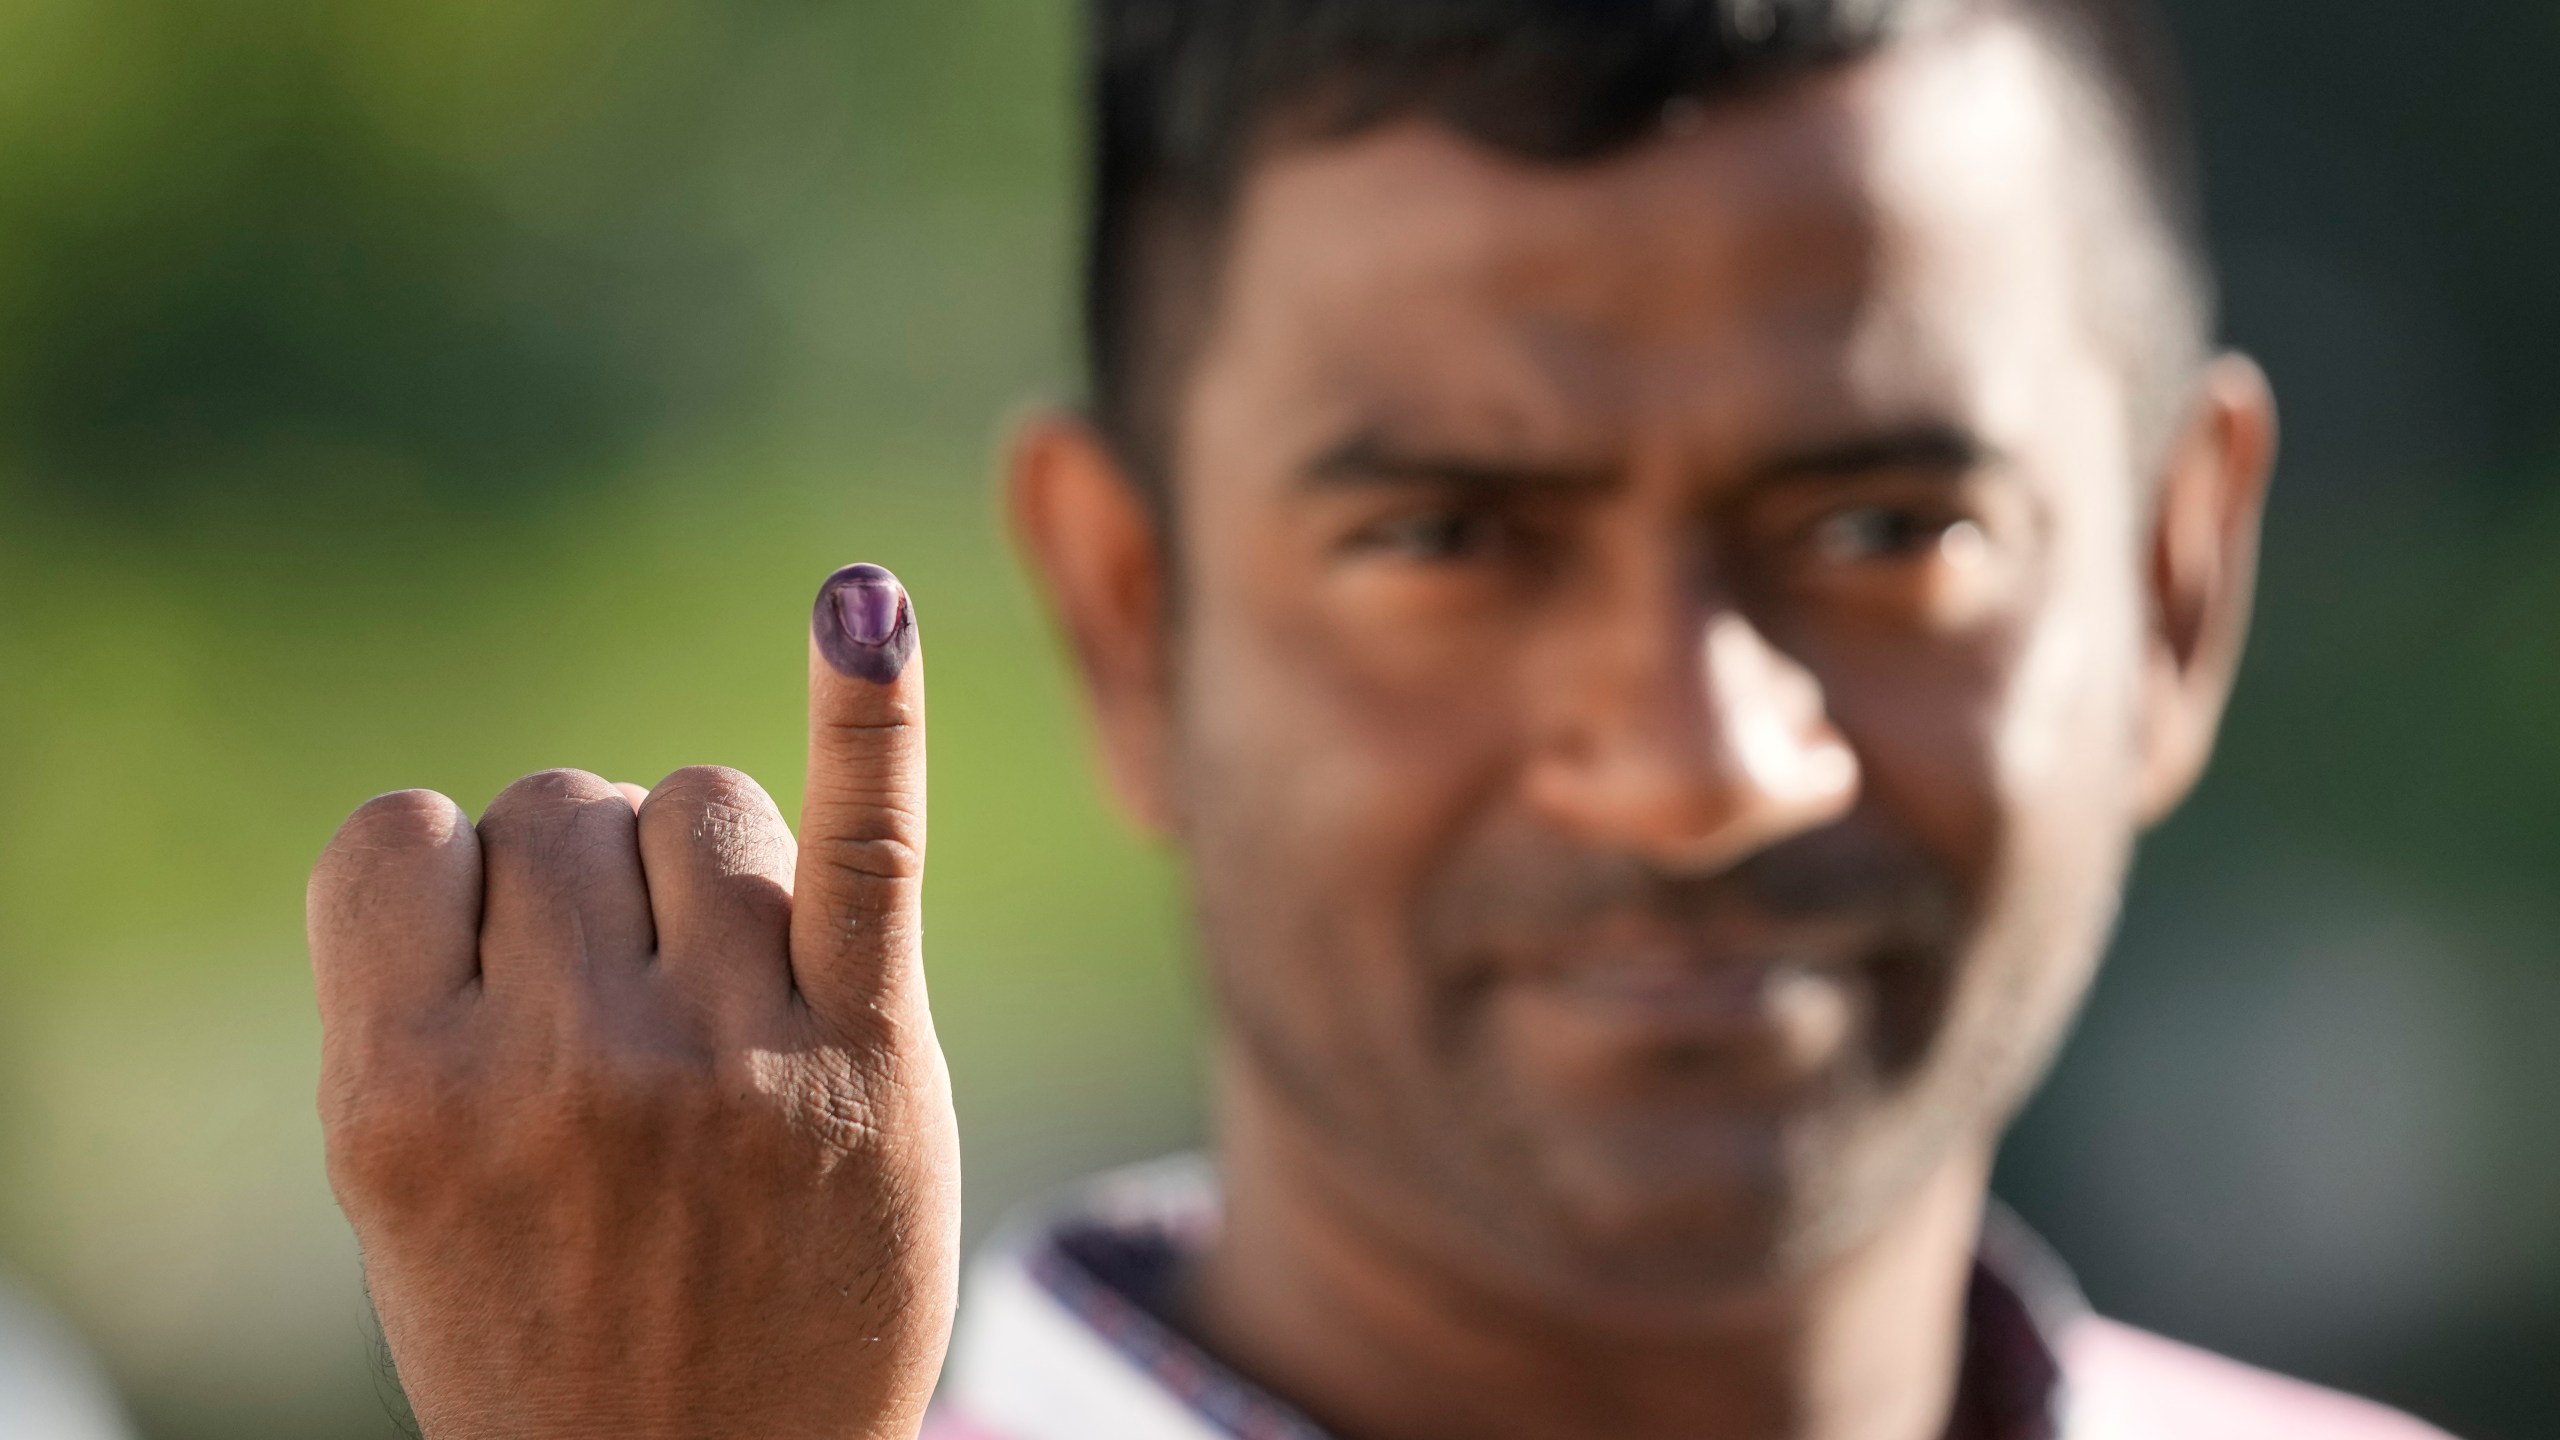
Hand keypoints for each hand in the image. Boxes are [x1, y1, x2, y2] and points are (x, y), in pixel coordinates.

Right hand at [308, 563, 956, 1439]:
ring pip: (703, 799)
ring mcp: (728, 1054)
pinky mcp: (869, 1054)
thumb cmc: (546, 1321)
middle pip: (567, 805)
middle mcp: (565, 1066)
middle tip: (621, 1030)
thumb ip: (433, 997)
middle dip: (587, 887)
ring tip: (719, 1002)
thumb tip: (528, 811)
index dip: (451, 890)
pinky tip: (862, 608)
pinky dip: (864, 712)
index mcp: (401, 1097)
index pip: (404, 836)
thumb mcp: (408, 1188)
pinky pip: (863, 840)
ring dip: (707, 867)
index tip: (492, 980)